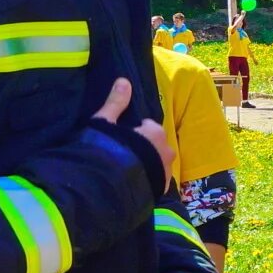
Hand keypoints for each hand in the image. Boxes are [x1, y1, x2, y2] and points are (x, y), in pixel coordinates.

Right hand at [93, 77, 173, 191]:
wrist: (108, 187)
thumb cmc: (108, 149)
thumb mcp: (106, 123)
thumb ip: (116, 103)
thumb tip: (124, 80)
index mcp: (156, 133)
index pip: (149, 127)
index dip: (136, 131)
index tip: (123, 136)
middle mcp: (166, 152)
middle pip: (156, 146)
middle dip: (144, 148)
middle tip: (124, 153)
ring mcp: (166, 174)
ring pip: (158, 164)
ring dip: (147, 165)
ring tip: (128, 170)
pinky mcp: (160, 192)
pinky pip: (154, 181)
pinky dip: (146, 180)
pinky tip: (132, 183)